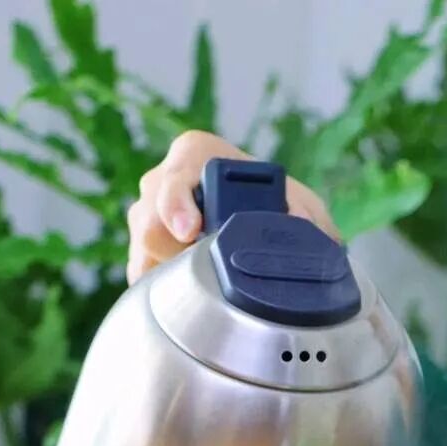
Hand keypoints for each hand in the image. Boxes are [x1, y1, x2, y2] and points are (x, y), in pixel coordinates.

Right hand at [126, 130, 338, 283]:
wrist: (266, 224)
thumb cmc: (279, 208)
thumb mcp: (302, 208)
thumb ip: (306, 218)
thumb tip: (299, 229)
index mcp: (194, 153)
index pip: (170, 181)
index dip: (176, 207)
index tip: (190, 230)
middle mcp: (162, 180)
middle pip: (149, 223)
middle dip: (177, 251)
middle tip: (208, 265)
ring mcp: (147, 215)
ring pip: (143, 252)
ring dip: (173, 273)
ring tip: (206, 278)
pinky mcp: (142, 249)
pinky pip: (139, 274)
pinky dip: (163, 289)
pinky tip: (190, 292)